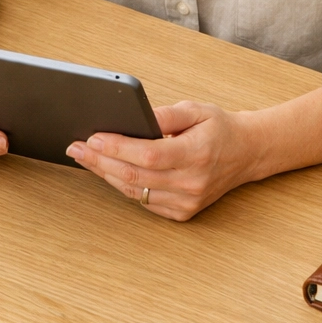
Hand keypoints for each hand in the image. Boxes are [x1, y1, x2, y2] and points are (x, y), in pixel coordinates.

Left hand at [65, 101, 258, 220]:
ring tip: (84, 158)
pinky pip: (144, 201)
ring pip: (136, 192)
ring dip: (105, 175)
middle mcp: (191, 183)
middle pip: (135, 176)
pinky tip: (107, 171)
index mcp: (196, 154)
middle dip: (100, 161)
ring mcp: (187, 202)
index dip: (117, 147)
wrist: (246, 153)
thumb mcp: (197, 109)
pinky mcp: (182, 212)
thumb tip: (137, 116)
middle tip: (76, 147)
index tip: (93, 137)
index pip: (148, 155)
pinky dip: (123, 186)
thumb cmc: (219, 128)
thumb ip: (166, 114)